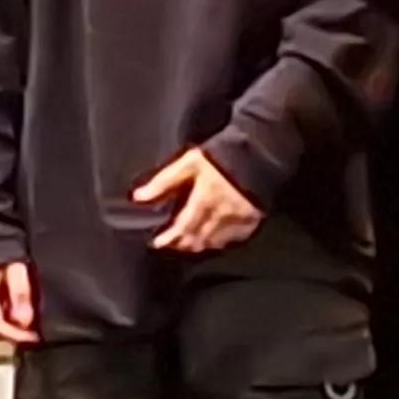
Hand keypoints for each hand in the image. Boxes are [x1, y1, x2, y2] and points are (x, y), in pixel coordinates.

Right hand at [0, 260, 37, 344]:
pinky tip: (25, 319)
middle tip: (38, 337)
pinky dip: (10, 322)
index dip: (16, 336)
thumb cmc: (4, 251)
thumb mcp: (16, 267)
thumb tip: (23, 321)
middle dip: (16, 336)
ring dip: (14, 330)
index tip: (36, 339)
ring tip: (34, 330)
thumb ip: (20, 292)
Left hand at [133, 147, 259, 254]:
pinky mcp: (254, 220)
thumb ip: (164, 181)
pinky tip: (214, 240)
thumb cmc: (220, 156)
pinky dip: (221, 242)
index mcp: (205, 199)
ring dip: (200, 245)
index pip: (183, 227)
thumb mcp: (189, 162)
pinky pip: (235, 239)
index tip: (157, 243)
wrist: (260, 152)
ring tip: (189, 244)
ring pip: (215, 242)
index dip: (169, 238)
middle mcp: (222, 214)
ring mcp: (240, 219)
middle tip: (171, 244)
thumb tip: (139, 197)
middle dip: (183, 244)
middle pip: (199, 238)